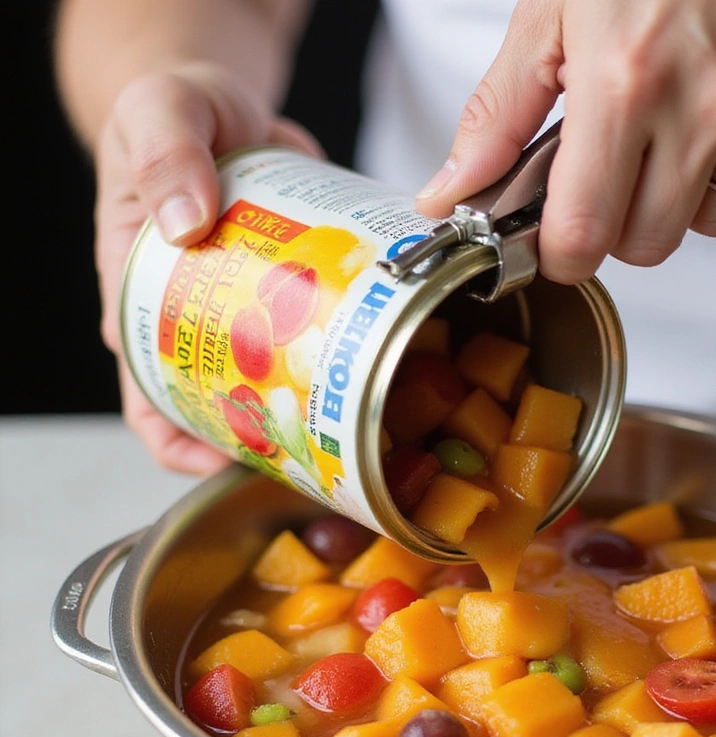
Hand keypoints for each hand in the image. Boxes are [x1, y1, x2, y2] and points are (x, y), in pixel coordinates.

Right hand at [92, 62, 320, 473]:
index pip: (150, 402)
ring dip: (314, 404)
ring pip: (277, 382)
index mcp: (140, 301)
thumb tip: (185, 219)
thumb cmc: (174, 113)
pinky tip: (381, 359)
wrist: (223, 100)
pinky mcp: (292, 298)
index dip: (185, 446)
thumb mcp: (158, 114)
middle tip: (316, 442)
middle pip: (222, 407)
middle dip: (267, 436)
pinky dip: (346, 352)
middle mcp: (194, 320)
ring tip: (358, 413)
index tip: (231, 463)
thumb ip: (167, 152)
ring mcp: (247, 314)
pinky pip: (318, 339)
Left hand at [415, 0, 715, 283]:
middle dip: (620, 224)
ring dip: (686, 197)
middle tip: (613, 169)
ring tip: (677, 125)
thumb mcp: (555, 6)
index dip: (562, 253)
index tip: (557, 239)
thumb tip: (451, 192)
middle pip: (649, 246)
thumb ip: (501, 111)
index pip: (584, 238)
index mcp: (625, 83)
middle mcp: (708, 106)